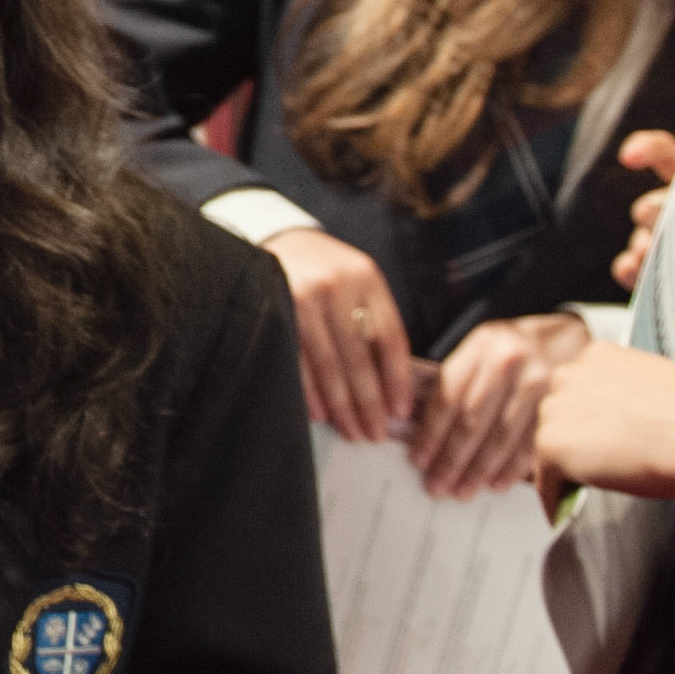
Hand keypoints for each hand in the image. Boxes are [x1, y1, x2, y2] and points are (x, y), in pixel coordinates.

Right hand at [266, 227, 419, 440]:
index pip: (390, 338)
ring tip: (352, 431)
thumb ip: (375, 320)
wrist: (278, 239)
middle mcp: (336, 286)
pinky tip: (320, 414)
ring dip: (341, 405)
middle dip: (368, 403)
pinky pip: (296, 361)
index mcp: (366, 278)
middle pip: (359, 358)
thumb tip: (390, 386)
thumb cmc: (327, 270)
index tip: (400, 412)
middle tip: (375, 434)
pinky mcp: (275, 310)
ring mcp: (302, 298)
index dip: (396, 380)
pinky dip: (309, 391)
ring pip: (328, 365)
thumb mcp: (358, 282)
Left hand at [405, 313, 579, 496]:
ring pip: (501, 437)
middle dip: (451, 459)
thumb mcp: (481, 351)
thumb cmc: (512, 352)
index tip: (418, 460)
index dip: (430, 433)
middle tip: (436, 486)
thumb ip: (456, 381)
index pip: (448, 396)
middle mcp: (509, 362)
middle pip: (473, 420)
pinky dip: (511, 468)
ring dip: (478, 470)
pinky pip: (531, 443)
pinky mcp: (561, 404)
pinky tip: (496, 484)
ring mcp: (539, 383)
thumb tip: (417, 428)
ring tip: (462, 491)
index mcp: (481, 346)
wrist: (568, 340)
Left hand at [531, 337, 674, 535]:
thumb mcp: (654, 385)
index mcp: (599, 354)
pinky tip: (563, 511)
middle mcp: (571, 373)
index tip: (593, 439)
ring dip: (563, 467)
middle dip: (571, 439)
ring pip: (550, 444)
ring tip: (578, 492)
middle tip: (589, 469)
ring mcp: (557, 408)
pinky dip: (553, 497)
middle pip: (558, 413)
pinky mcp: (553, 444)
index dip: (585, 417)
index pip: (577, 387)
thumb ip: (625, 393)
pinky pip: (545, 479)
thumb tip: (616, 421)